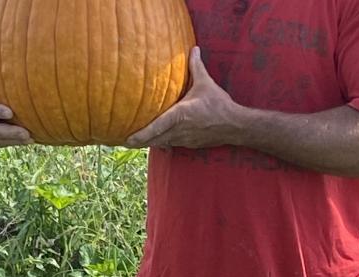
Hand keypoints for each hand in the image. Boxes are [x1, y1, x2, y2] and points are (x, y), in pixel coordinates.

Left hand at [126, 47, 242, 148]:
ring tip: (135, 142)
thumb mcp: (206, 84)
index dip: (141, 135)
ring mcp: (184, 140)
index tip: (127, 139)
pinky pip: (172, 145)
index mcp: (180, 115)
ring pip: (162, 143)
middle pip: (154, 140)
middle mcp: (179, 130)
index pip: (156, 127)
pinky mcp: (190, 144)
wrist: (235, 126)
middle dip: (139, 142)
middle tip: (123, 141)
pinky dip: (162, 142)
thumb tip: (193, 48)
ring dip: (150, 143)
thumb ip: (196, 67)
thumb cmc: (219, 105)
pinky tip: (157, 141)